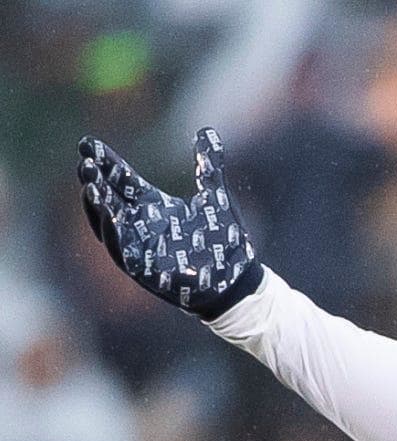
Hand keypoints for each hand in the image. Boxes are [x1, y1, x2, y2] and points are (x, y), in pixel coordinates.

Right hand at [76, 128, 264, 318]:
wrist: (237, 280)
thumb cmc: (223, 241)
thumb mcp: (215, 196)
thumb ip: (208, 165)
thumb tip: (206, 130)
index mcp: (152, 204)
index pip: (121, 178)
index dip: (105, 161)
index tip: (88, 143)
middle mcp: (139, 223)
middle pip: (108, 197)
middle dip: (94, 180)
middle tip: (85, 161)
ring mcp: (139, 245)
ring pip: (108, 223)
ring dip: (97, 205)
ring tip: (90, 185)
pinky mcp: (143, 268)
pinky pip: (121, 250)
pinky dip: (113, 234)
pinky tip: (108, 217)